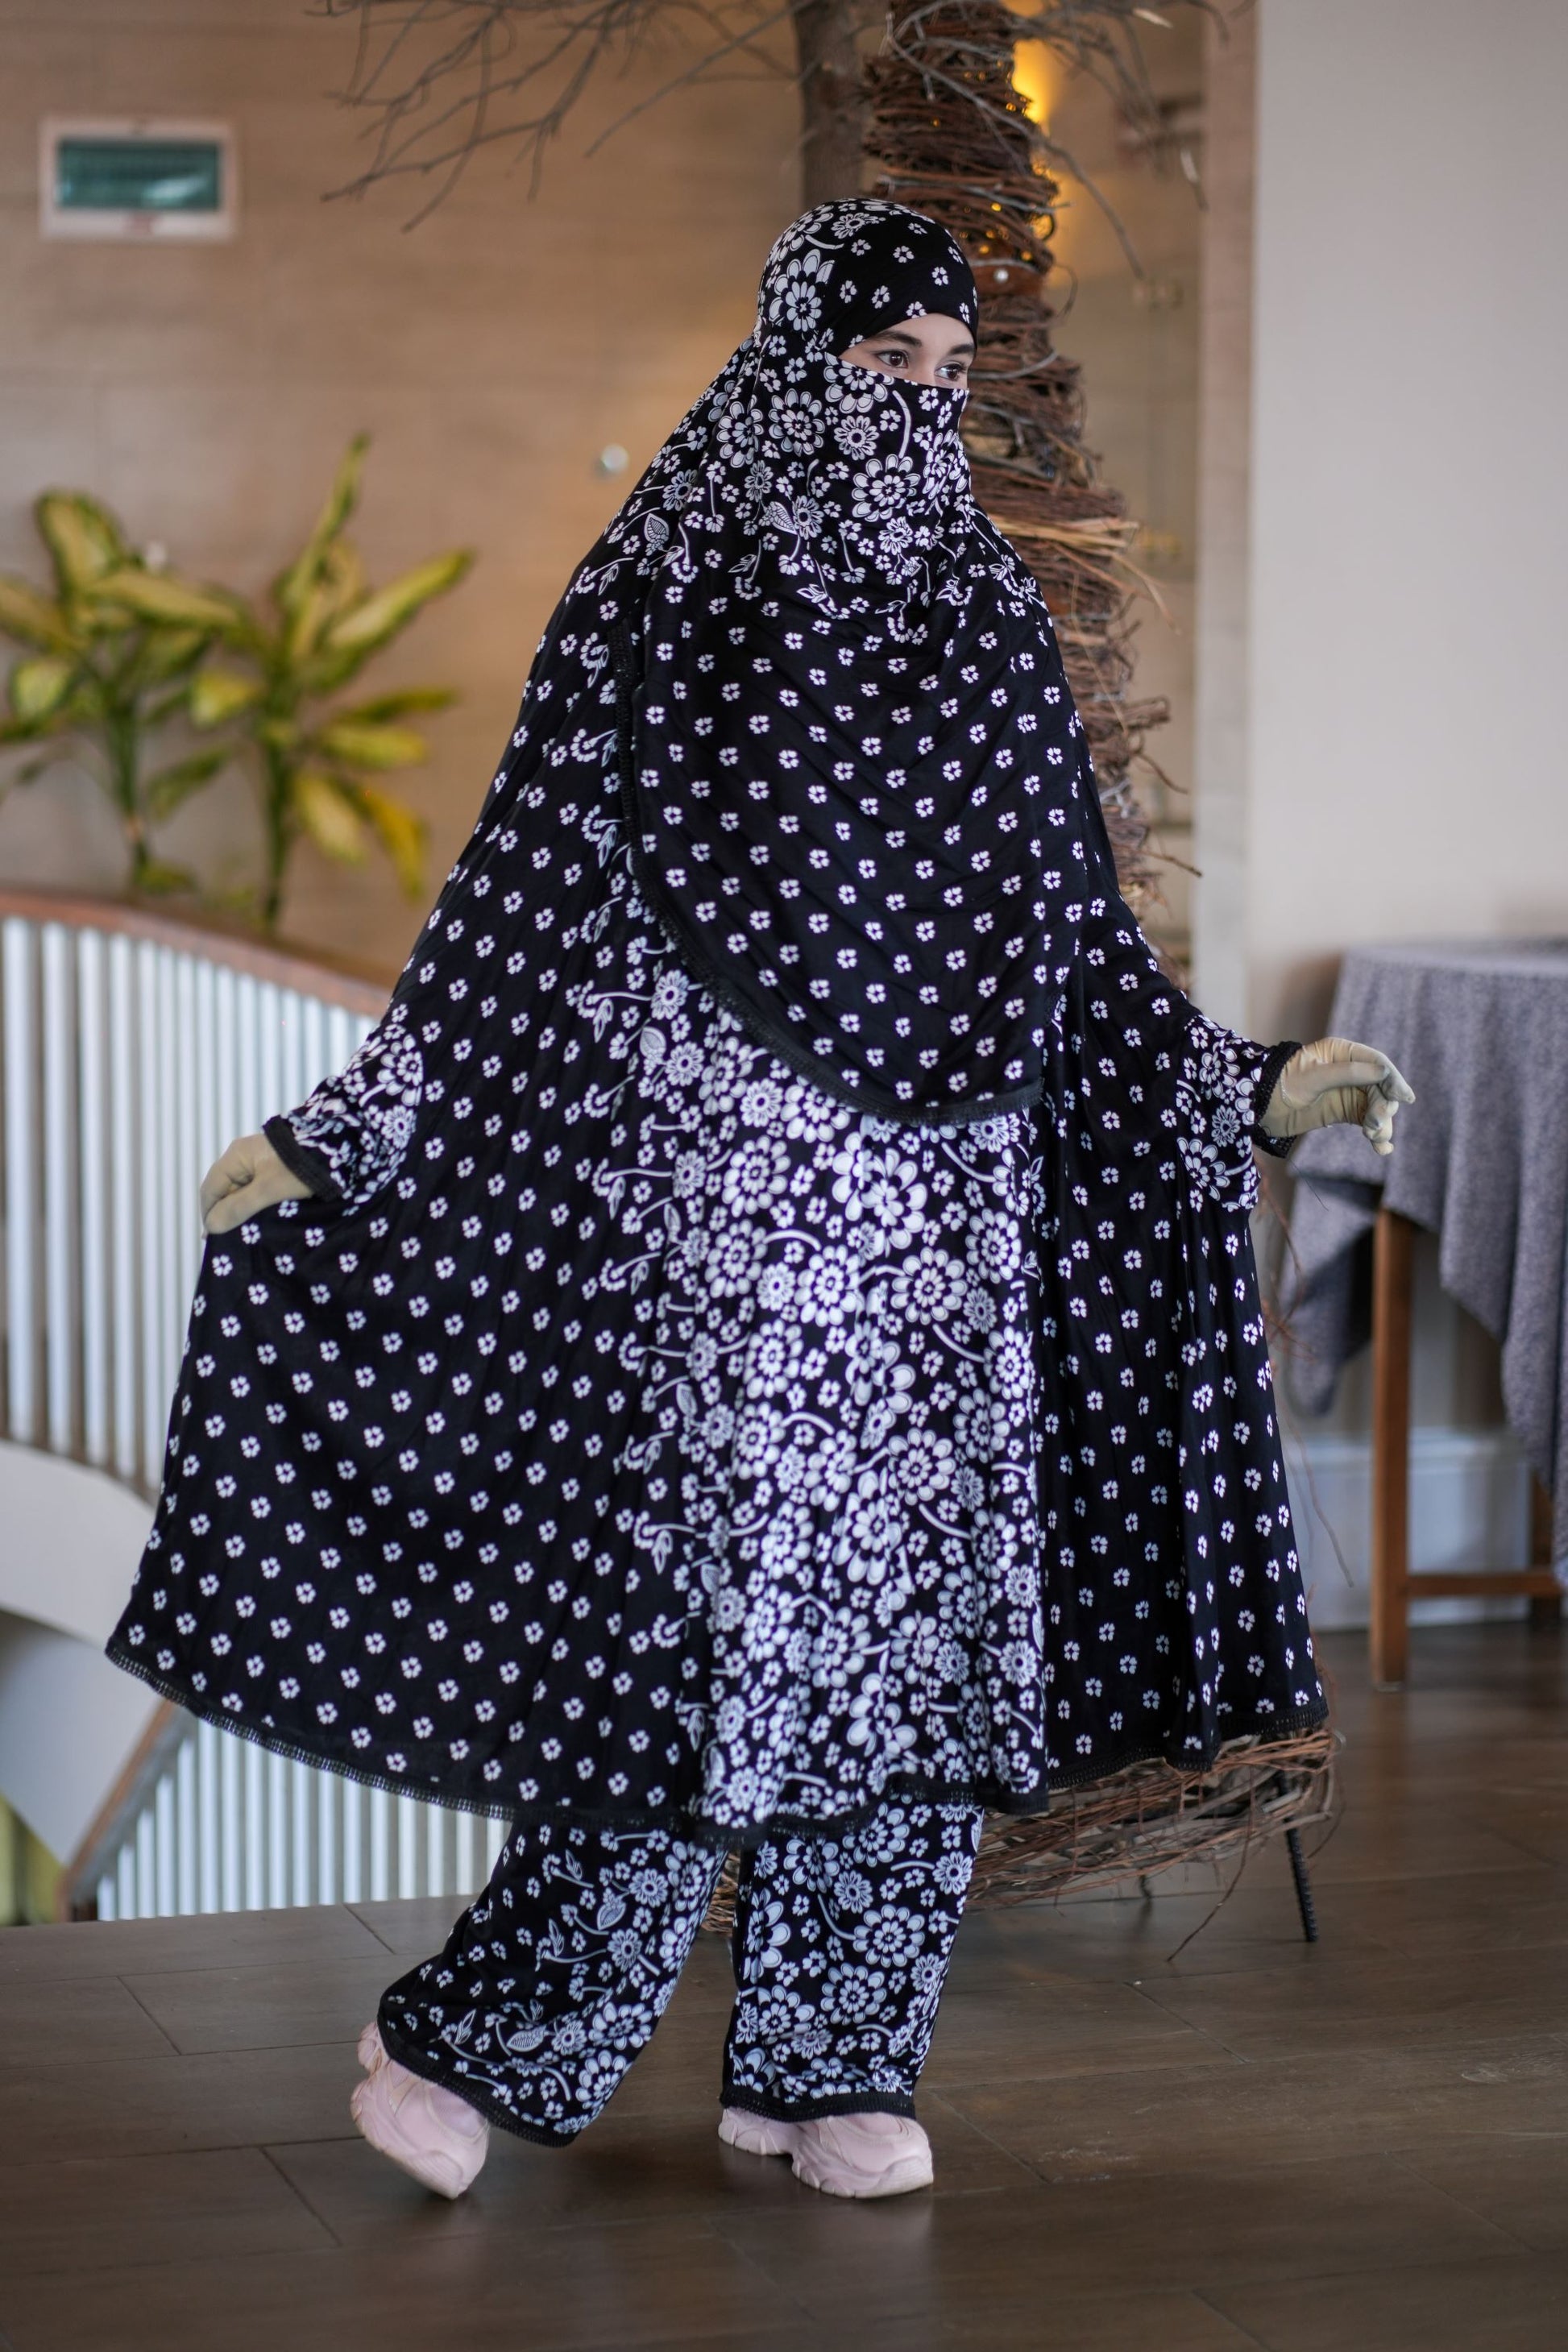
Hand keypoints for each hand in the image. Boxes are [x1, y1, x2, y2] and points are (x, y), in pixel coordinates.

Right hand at [200, 1132, 314, 1233]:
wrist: (337, 1148)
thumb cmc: (300, 1168)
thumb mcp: (268, 1190)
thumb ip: (239, 1207)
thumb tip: (211, 1226)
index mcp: (235, 1156)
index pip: (210, 1189)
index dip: (209, 1214)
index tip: (214, 1239)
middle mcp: (243, 1157)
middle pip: (223, 1190)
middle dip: (224, 1214)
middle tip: (228, 1241)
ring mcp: (259, 1162)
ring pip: (240, 1192)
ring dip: (240, 1212)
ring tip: (244, 1235)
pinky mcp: (274, 1169)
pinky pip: (255, 1190)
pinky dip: (254, 1205)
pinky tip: (258, 1221)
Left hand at [1260, 1036, 1414, 1156]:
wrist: (1261, 1107)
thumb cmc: (1282, 1084)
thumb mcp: (1314, 1076)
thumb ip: (1349, 1073)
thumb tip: (1383, 1072)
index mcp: (1343, 1052)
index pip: (1377, 1063)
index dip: (1393, 1080)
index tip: (1404, 1098)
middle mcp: (1351, 1070)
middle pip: (1381, 1088)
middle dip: (1383, 1107)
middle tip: (1375, 1123)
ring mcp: (1350, 1092)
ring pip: (1377, 1107)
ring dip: (1381, 1124)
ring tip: (1375, 1138)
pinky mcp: (1346, 1112)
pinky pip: (1368, 1121)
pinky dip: (1376, 1135)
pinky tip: (1382, 1148)